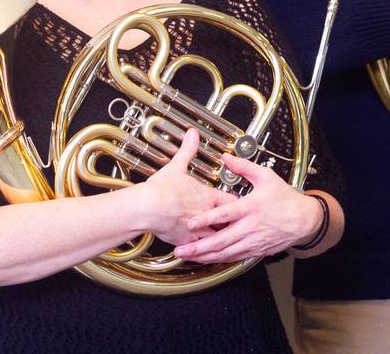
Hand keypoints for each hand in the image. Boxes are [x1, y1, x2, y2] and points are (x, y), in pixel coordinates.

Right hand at [133, 129, 236, 245]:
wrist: (147, 207)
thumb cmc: (161, 189)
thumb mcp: (177, 166)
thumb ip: (188, 150)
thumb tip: (192, 135)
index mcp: (207, 196)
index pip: (231, 201)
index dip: (237, 204)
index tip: (241, 206)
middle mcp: (206, 214)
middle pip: (229, 222)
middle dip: (234, 224)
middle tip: (241, 226)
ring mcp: (197, 229)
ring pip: (217, 238)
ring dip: (222, 240)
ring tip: (228, 243)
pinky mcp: (186, 241)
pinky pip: (200, 250)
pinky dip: (203, 252)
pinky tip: (205, 255)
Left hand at [175, 154, 328, 262]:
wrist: (304, 219)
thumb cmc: (285, 199)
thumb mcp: (267, 177)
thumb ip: (244, 167)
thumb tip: (227, 157)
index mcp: (251, 207)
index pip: (225, 214)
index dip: (207, 219)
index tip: (190, 223)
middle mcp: (250, 227)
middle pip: (221, 240)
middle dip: (199, 247)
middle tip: (181, 250)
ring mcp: (253, 241)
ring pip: (226, 253)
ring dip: (205, 257)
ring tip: (188, 257)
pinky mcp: (256, 250)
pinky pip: (234, 258)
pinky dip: (219, 260)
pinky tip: (207, 260)